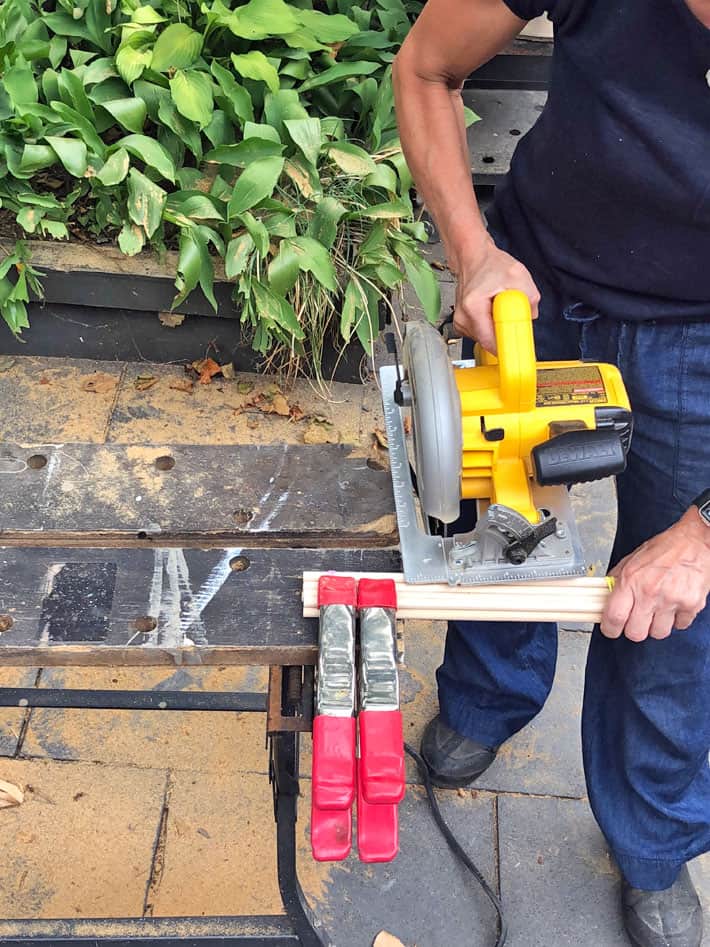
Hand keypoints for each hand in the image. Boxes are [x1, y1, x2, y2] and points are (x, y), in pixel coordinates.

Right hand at [452, 237, 540, 353]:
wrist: (473, 257)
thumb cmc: (490, 264)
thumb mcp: (518, 275)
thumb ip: (530, 298)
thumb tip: (531, 317)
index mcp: (473, 307)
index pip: (490, 342)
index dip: (507, 347)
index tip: (518, 348)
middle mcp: (463, 317)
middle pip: (488, 342)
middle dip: (505, 333)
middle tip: (513, 316)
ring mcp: (460, 322)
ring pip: (485, 340)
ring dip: (498, 329)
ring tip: (499, 308)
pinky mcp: (462, 324)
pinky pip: (481, 335)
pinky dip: (490, 326)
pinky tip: (492, 312)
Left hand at [600, 508, 709, 641]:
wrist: (695, 541)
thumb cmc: (664, 548)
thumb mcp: (632, 560)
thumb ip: (617, 580)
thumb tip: (604, 597)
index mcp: (631, 580)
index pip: (614, 617)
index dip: (610, 628)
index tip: (611, 629)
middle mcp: (650, 593)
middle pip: (635, 633)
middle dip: (633, 629)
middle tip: (636, 620)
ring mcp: (672, 601)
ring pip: (658, 633)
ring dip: (656, 626)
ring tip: (657, 610)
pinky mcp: (691, 605)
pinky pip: (679, 626)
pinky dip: (676, 620)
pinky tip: (674, 605)